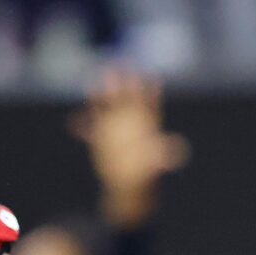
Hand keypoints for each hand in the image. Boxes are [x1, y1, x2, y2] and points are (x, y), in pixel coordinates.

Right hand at [74, 65, 187, 225]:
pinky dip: (83, 126)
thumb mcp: (155, 165)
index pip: (149, 104)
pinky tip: (74, 123)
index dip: (150, 90)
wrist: (128, 187)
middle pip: (125, 98)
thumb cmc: (145, 175)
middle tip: (116, 67)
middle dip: (120, 84)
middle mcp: (129, 122)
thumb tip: (181, 148)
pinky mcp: (99, 138)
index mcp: (147, 125)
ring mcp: (113, 129)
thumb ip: (165, 156)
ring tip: (94, 85)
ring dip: (99, 97)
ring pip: (106, 108)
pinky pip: (90, 128)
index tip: (151, 77)